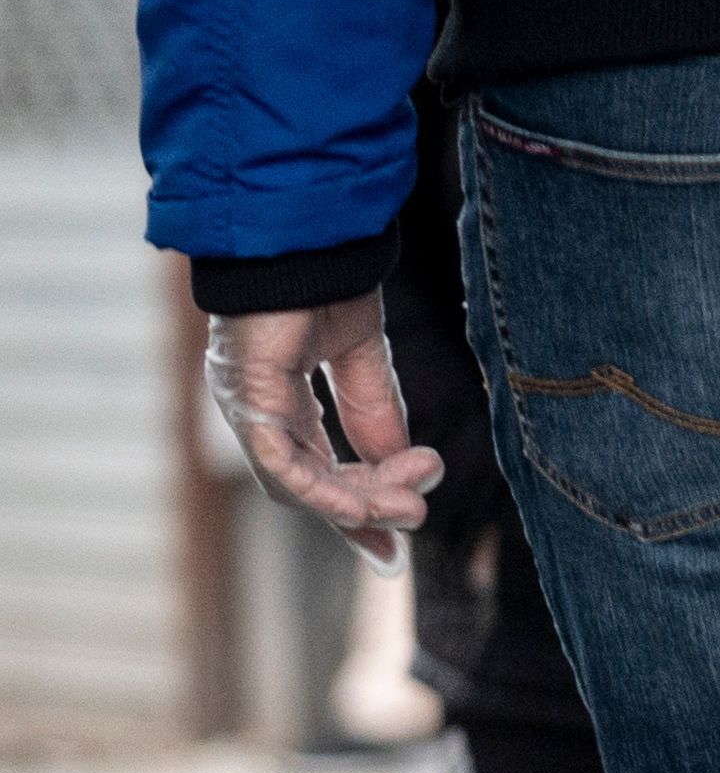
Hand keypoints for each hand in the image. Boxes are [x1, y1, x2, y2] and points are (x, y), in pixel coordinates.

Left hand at [206, 297, 441, 566]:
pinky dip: (323, 493)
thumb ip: (374, 407)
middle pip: (305, 486)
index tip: (396, 537)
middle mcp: (257, 412)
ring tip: (409, 507)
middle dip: (365, 507)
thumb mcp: (362, 351)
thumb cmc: (324, 278)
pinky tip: (364, 507)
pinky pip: (281, 466)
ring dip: (355, 503)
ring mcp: (248, 408)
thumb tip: (398, 461)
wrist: (304, 235)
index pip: (312, 470)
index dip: (355, 505)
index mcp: (279, 400)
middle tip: (418, 512)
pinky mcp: (249, 400)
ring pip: (294, 485)